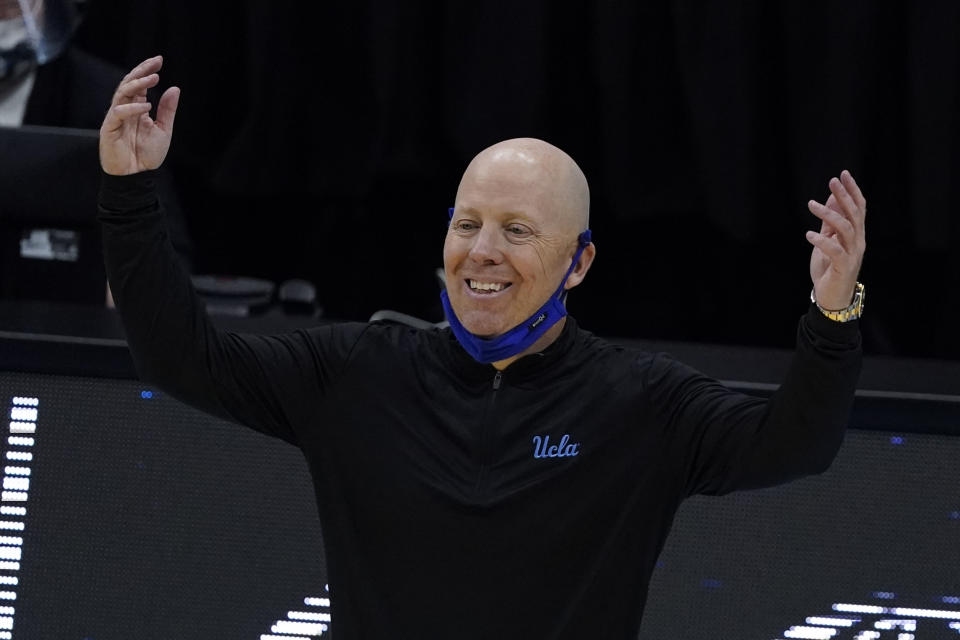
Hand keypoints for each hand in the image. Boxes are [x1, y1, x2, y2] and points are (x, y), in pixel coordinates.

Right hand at [99, 55, 179, 174]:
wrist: (136, 176)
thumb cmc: (147, 155)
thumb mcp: (163, 130)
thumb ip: (167, 111)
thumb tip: (175, 89)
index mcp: (136, 108)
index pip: (139, 85)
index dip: (146, 71)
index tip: (159, 60)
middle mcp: (125, 110)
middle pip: (128, 84)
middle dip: (141, 71)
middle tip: (155, 63)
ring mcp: (115, 118)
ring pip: (121, 94)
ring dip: (137, 84)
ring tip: (153, 78)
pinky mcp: (109, 129)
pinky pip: (118, 113)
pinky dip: (131, 108)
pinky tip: (146, 106)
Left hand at [805, 170, 865, 309]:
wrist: (832, 296)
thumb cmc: (830, 267)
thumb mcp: (828, 239)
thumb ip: (830, 220)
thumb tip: (832, 196)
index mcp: (856, 234)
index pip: (858, 208)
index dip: (852, 191)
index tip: (843, 174)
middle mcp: (858, 242)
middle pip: (854, 214)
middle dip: (844, 196)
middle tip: (832, 181)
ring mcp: (853, 254)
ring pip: (846, 229)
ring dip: (829, 214)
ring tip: (811, 204)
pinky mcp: (844, 267)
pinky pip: (835, 251)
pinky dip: (823, 241)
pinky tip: (809, 234)